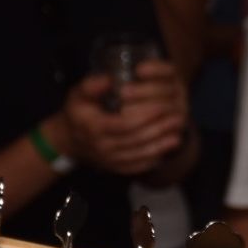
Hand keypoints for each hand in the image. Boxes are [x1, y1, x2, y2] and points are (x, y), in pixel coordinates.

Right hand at [60, 60, 187, 175]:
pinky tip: (167, 147)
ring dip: (162, 145)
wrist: (69, 140)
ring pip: (139, 155)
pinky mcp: (115, 168)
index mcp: (94, 127)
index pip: (125, 124)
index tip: (163, 105)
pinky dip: (154, 158)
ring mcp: (109, 160)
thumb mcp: (78, 94)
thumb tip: (109, 80)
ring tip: (179, 133)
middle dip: (159, 129)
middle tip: (178, 117)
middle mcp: (101, 147)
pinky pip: (137, 166)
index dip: (146, 115)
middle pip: (136, 140)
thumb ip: (92, 85)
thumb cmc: (78, 112)